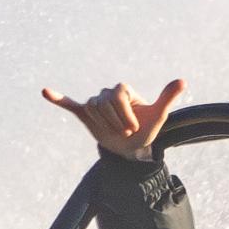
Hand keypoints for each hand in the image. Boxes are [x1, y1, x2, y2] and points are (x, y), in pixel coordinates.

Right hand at [51, 76, 184, 161]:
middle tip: (124, 132)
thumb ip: (167, 97)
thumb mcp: (157, 115)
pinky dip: (58, 99)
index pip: (117, 97)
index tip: (132, 127)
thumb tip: (182, 81)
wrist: (131, 147)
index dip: (124, 115)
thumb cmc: (145, 129)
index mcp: (123, 89)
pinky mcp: (84, 113)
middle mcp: (107, 93)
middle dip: (115, 122)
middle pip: (103, 105)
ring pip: (92, 111)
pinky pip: (69, 104)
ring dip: (103, 126)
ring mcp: (95, 103)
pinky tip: (46, 92)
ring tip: (113, 132)